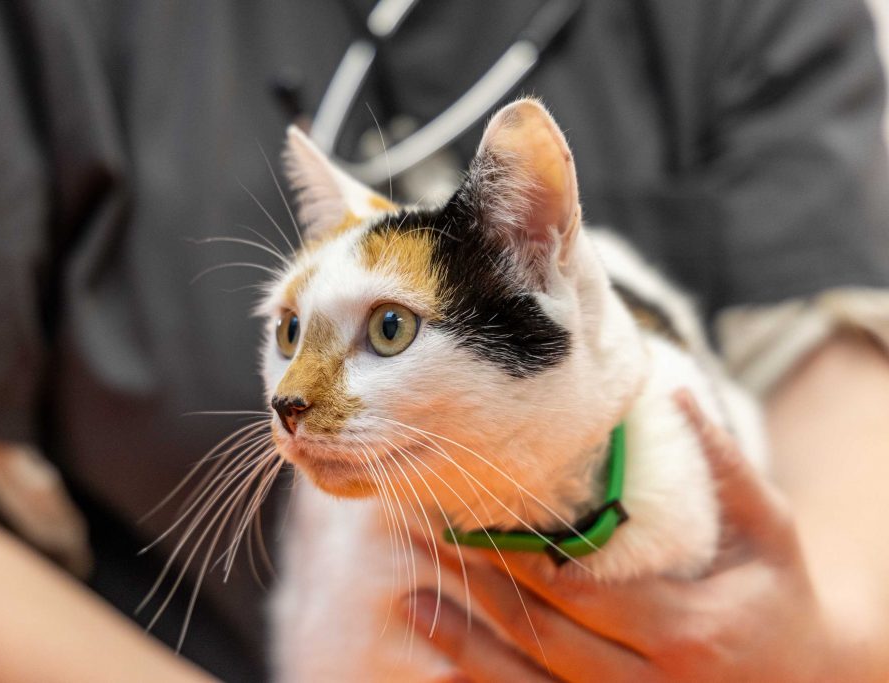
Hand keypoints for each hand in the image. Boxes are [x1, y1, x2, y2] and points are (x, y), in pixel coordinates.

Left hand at [402, 390, 875, 681]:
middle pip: (545, 639)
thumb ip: (724, 468)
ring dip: (466, 647)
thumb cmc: (780, 599)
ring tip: (413, 604)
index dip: (519, 561)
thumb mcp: (770, 531)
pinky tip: (446, 661)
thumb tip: (672, 393)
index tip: (467, 523)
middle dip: (477, 592)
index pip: (584, 592)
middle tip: (423, 546)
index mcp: (690, 630)